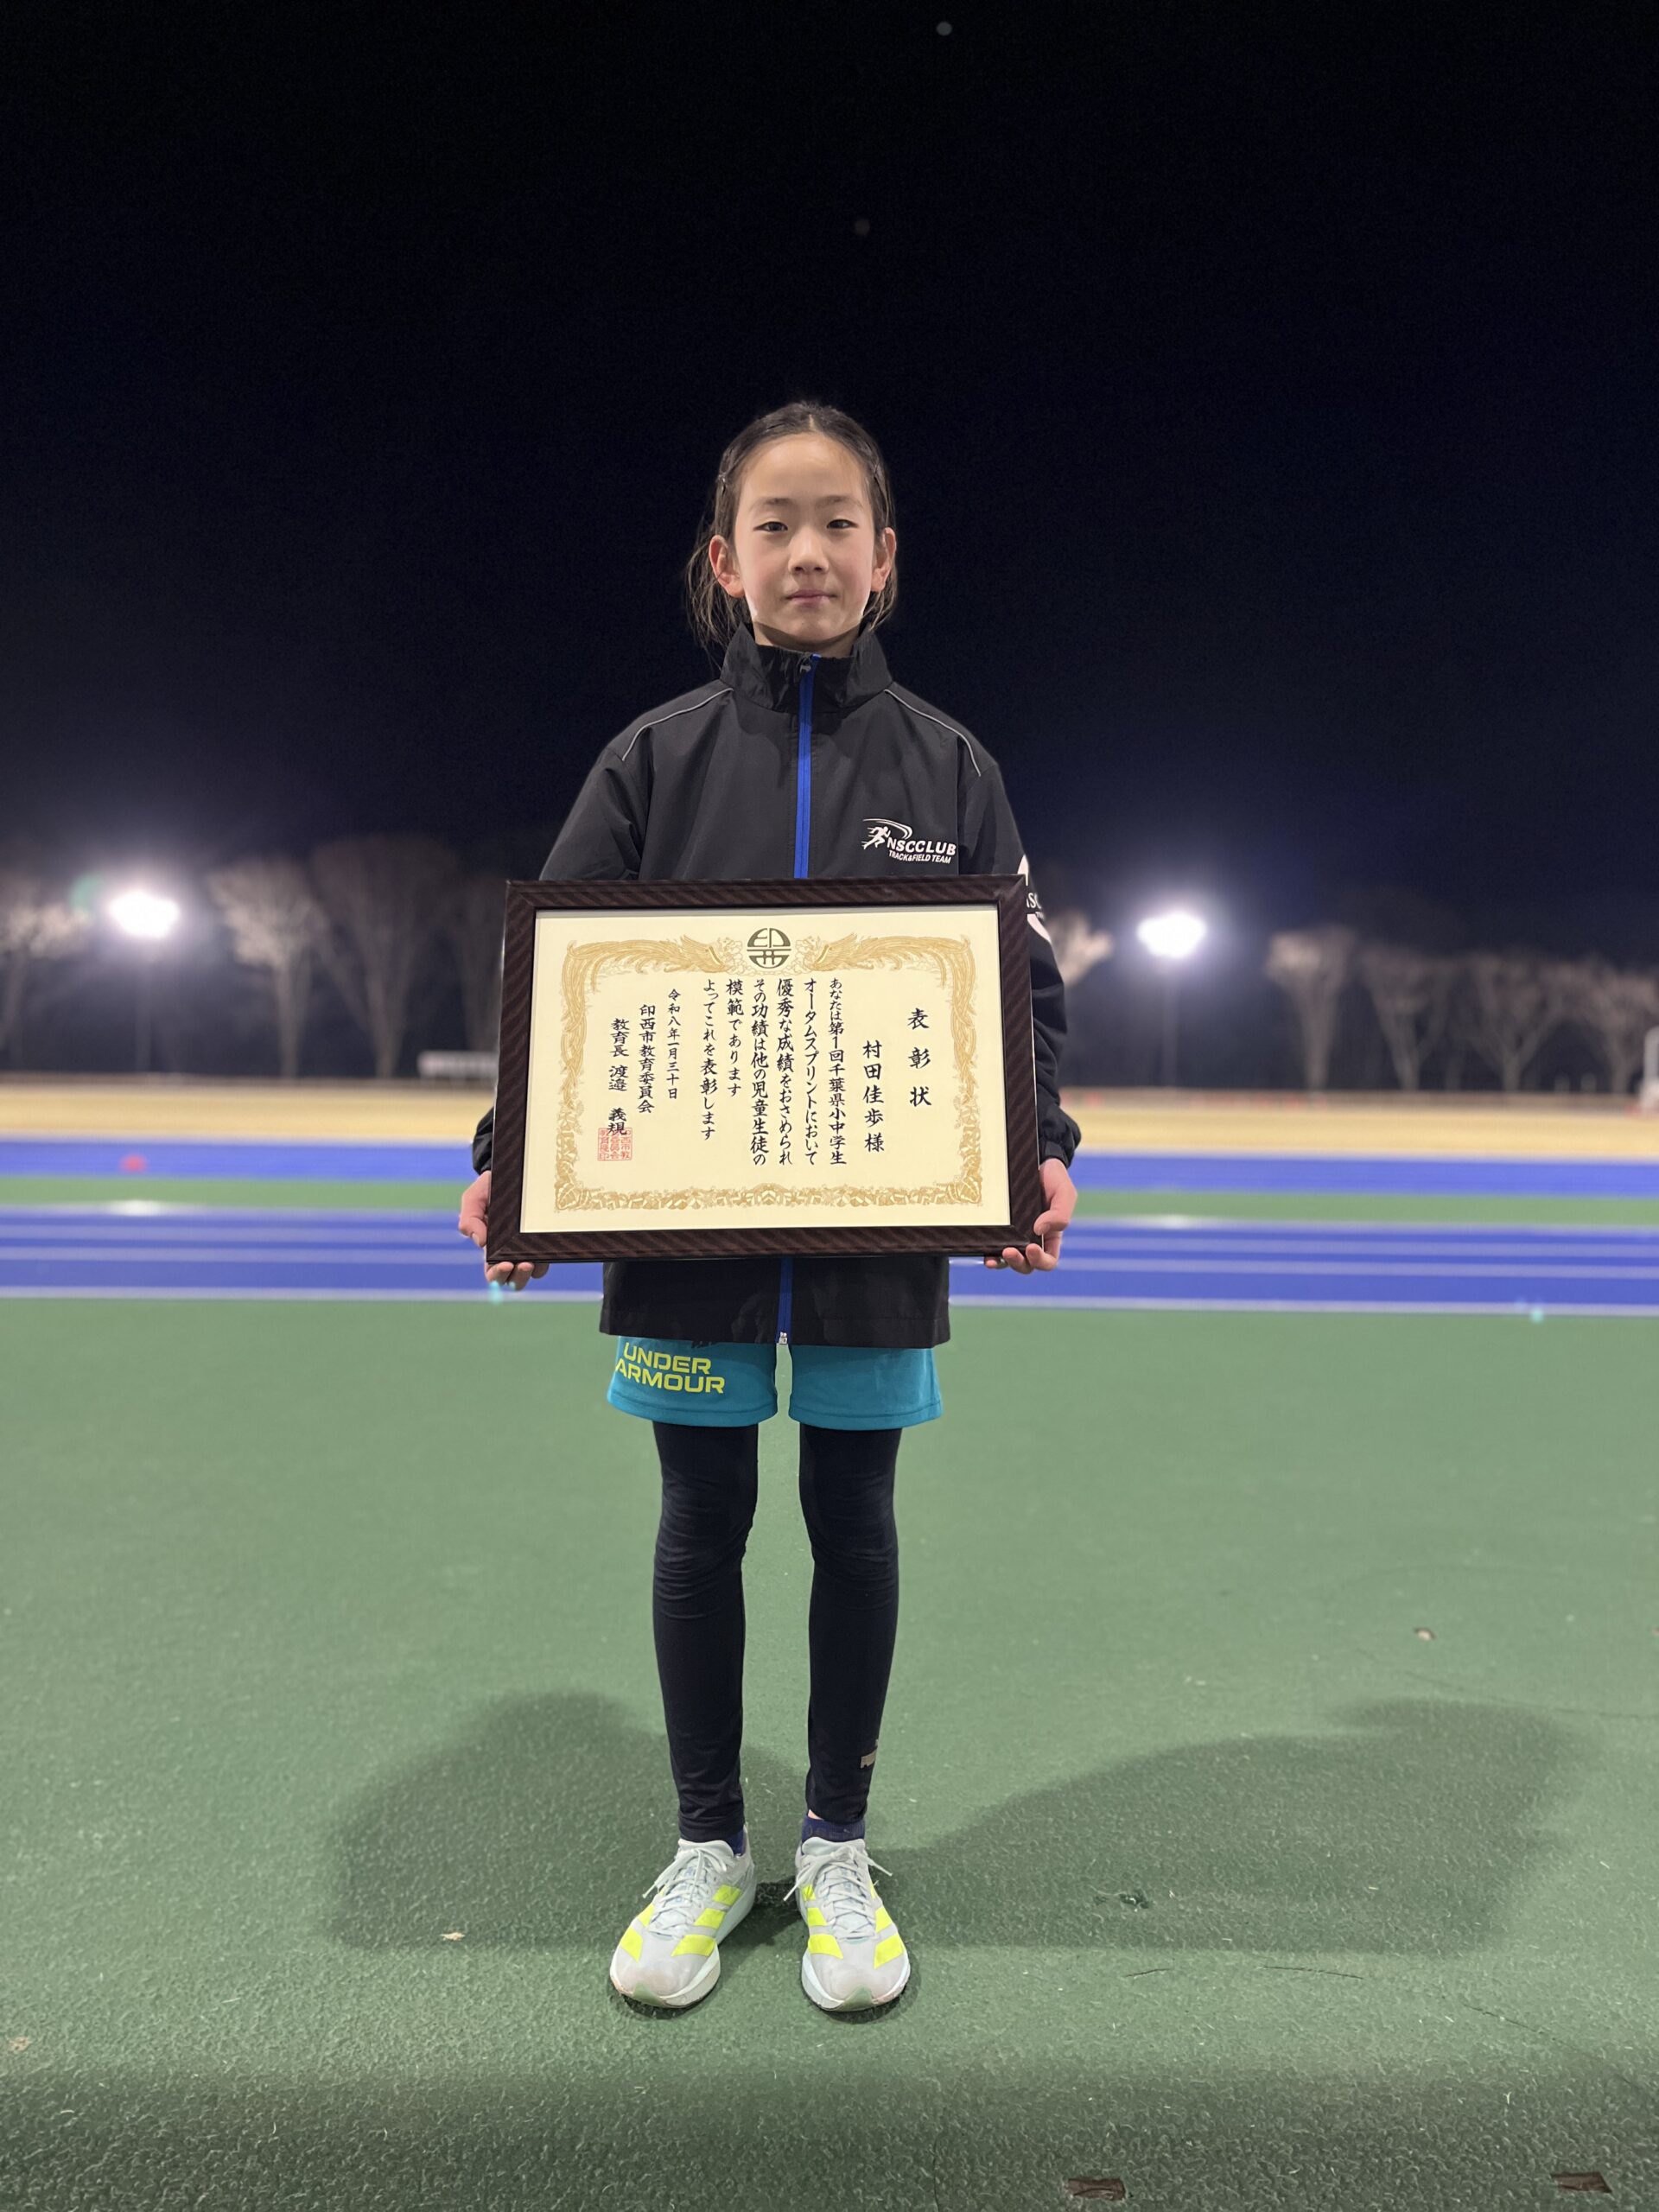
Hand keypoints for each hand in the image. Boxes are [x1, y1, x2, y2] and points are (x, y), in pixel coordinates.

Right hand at [458, 1168, 548, 1291]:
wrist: (512, 1172)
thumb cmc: (490, 1188)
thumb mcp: (474, 1198)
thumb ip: (469, 1219)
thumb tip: (480, 1242)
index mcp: (491, 1248)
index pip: (492, 1272)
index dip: (498, 1275)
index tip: (504, 1263)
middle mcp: (511, 1252)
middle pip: (514, 1280)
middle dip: (518, 1278)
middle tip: (524, 1264)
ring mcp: (529, 1247)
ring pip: (534, 1273)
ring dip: (533, 1271)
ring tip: (532, 1259)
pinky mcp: (545, 1239)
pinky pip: (548, 1257)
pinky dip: (547, 1258)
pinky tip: (546, 1248)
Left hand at [984, 1155, 1075, 1273]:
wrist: (1037, 1161)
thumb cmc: (1054, 1179)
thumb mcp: (1065, 1193)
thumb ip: (1060, 1214)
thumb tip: (1039, 1230)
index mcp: (1051, 1237)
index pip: (1048, 1261)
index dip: (1040, 1261)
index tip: (1031, 1248)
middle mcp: (1031, 1240)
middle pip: (1026, 1265)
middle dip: (1018, 1263)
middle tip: (1008, 1251)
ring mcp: (1014, 1234)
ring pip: (1007, 1259)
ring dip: (1000, 1262)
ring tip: (992, 1258)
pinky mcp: (999, 1225)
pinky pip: (992, 1244)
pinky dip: (987, 1251)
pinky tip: (982, 1249)